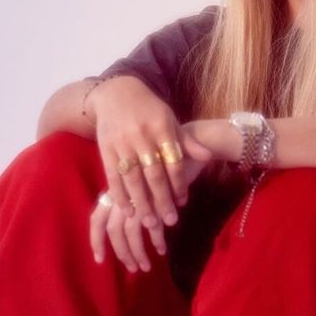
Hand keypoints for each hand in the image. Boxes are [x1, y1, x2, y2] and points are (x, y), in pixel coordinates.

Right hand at [88, 76, 211, 229]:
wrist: (117, 93)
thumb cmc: (149, 110)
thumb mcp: (170, 120)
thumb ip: (187, 141)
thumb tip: (210, 156)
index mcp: (162, 127)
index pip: (173, 161)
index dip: (179, 183)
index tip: (183, 203)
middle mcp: (142, 135)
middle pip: (154, 173)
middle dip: (162, 199)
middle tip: (170, 221)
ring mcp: (122, 142)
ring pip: (133, 178)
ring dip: (142, 202)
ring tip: (150, 223)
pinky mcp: (105, 147)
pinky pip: (113, 175)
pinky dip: (120, 195)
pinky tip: (128, 210)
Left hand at [90, 130, 211, 269]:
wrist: (187, 139)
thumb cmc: (163, 157)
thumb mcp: (144, 176)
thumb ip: (134, 196)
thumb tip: (125, 223)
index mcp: (115, 186)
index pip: (97, 218)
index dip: (96, 240)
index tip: (99, 260)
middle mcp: (123, 192)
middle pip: (113, 230)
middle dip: (121, 252)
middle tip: (132, 268)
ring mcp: (140, 195)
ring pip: (131, 231)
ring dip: (137, 251)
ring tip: (146, 265)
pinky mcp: (157, 196)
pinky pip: (153, 225)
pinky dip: (156, 239)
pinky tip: (161, 249)